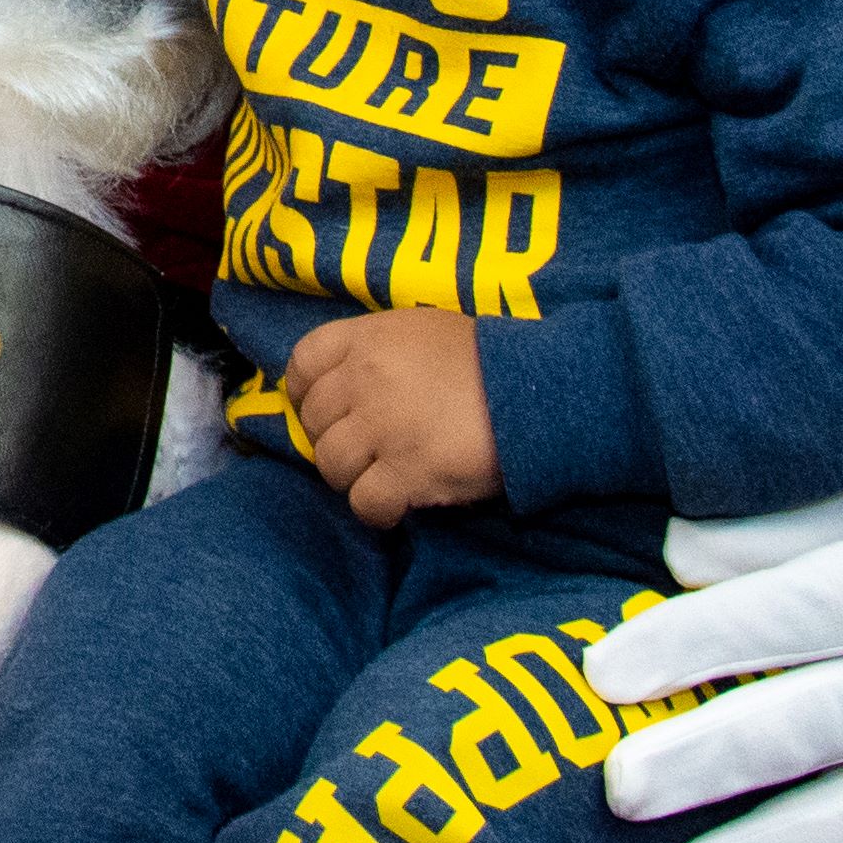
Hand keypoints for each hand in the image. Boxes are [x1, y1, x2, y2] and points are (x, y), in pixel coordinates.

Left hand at [285, 308, 495, 526]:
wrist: (538, 391)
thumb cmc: (488, 360)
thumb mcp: (424, 331)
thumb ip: (379, 351)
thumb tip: (346, 382)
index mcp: (368, 338)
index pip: (303, 362)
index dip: (305, 391)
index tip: (323, 410)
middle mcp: (365, 379)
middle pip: (315, 420)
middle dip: (334, 439)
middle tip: (365, 450)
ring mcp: (382, 426)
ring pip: (331, 465)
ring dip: (351, 477)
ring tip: (381, 477)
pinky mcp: (406, 471)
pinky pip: (365, 502)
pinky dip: (376, 510)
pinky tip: (396, 507)